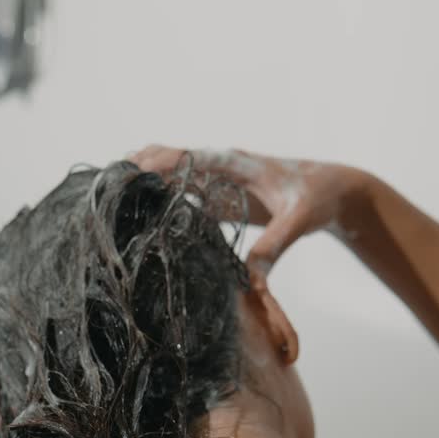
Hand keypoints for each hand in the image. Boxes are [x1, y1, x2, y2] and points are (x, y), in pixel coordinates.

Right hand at [131, 146, 367, 280]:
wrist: (334, 190)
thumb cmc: (318, 199)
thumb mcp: (297, 222)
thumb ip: (274, 246)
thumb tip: (251, 281)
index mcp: (237, 163)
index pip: (189, 156)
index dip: (159, 163)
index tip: (130, 173)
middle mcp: (221, 165)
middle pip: (170, 157)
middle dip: (138, 167)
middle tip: (105, 187)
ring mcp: (218, 180)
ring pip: (170, 173)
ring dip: (143, 181)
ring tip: (108, 199)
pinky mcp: (219, 196)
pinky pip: (181, 193)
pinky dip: (157, 198)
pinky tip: (135, 216)